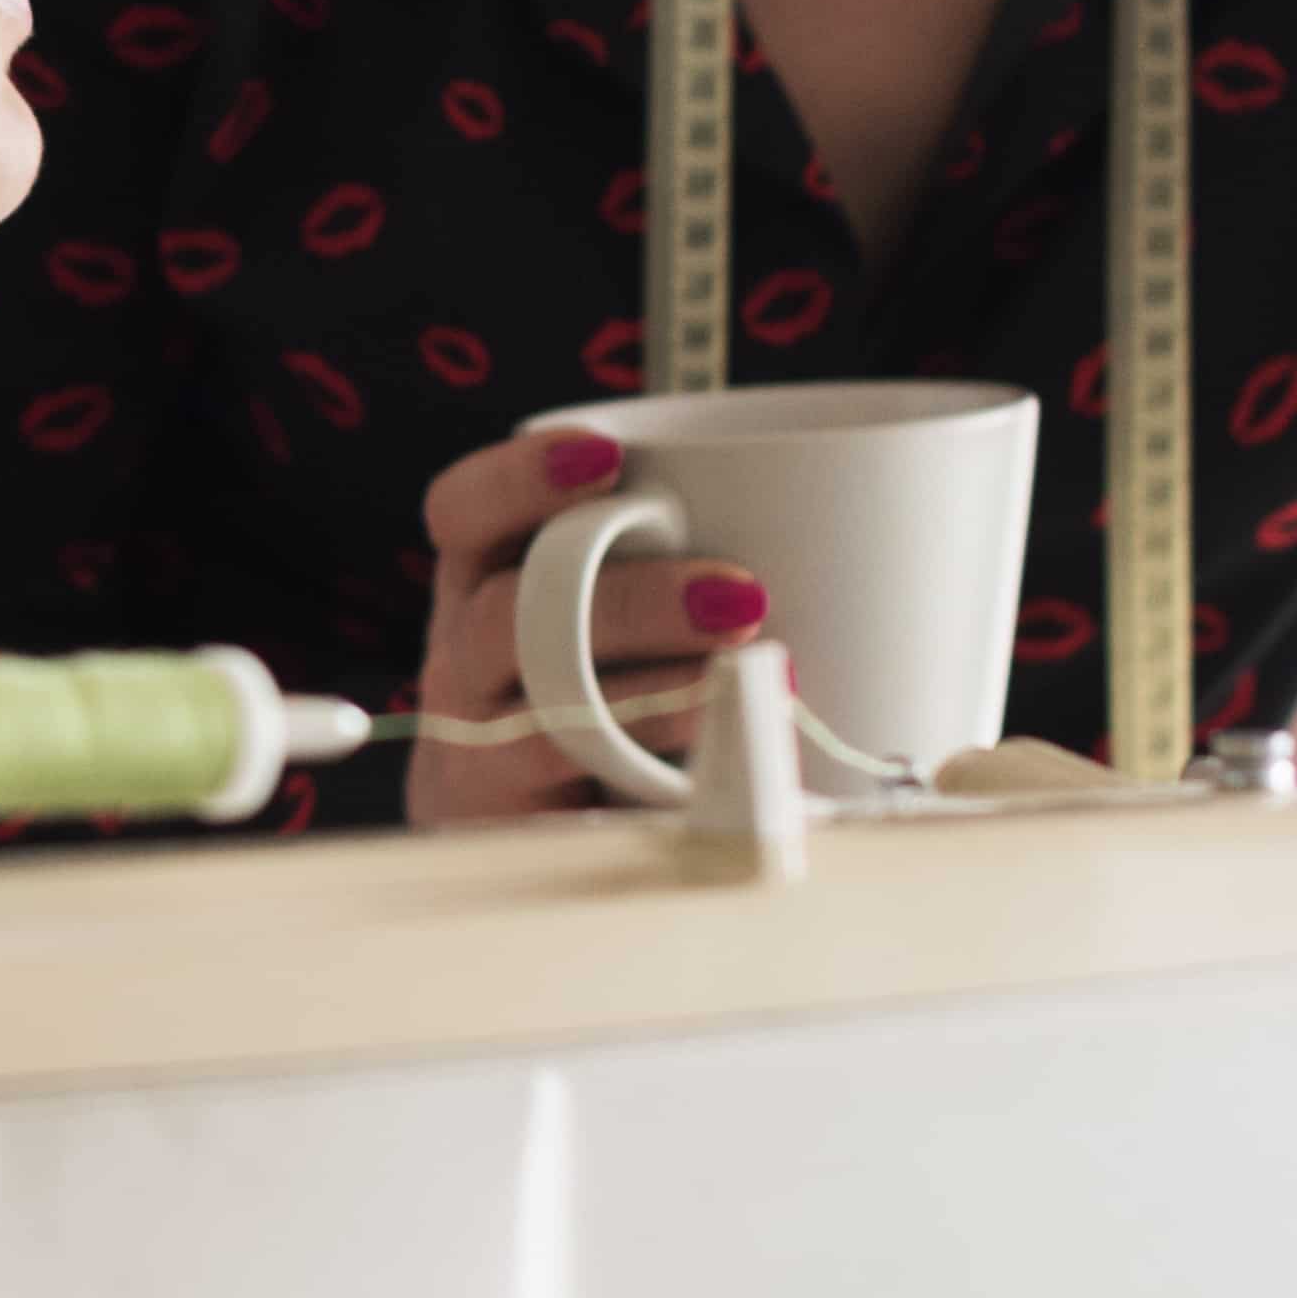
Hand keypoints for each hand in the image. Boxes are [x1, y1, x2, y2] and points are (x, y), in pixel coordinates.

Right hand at [410, 431, 770, 824]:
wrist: (522, 839)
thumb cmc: (600, 706)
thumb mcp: (619, 622)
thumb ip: (677, 575)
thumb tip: (831, 540)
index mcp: (486, 581)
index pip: (465, 512)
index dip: (519, 479)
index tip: (606, 458)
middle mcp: (465, 653)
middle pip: (507, 611)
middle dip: (629, 601)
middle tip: (740, 595)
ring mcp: (471, 738)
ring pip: (538, 702)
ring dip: (652, 692)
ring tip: (745, 678)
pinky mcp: (499, 815)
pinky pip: (565, 786)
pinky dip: (646, 762)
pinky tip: (715, 748)